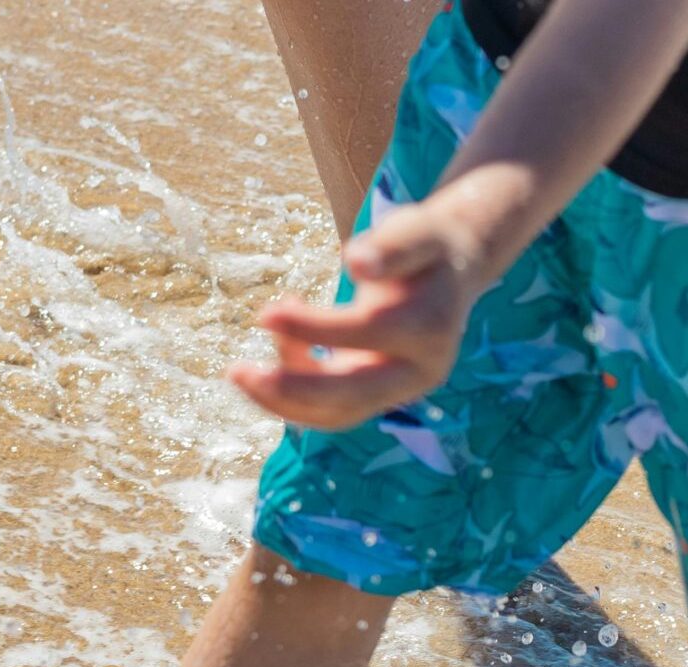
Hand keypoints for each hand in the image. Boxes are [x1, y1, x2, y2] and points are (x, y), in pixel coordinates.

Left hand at [230, 200, 487, 428]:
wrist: (450, 273)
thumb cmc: (426, 245)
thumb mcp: (416, 231)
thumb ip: (392, 246)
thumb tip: (355, 261)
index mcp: (430, 328)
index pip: (367, 333)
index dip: (314, 327)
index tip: (266, 312)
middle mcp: (419, 370)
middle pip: (353, 395)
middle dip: (292, 389)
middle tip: (237, 371)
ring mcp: (398, 390)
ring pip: (337, 414)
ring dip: (283, 403)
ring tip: (239, 372)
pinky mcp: (376, 396)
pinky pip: (330, 410)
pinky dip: (293, 393)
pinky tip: (276, 347)